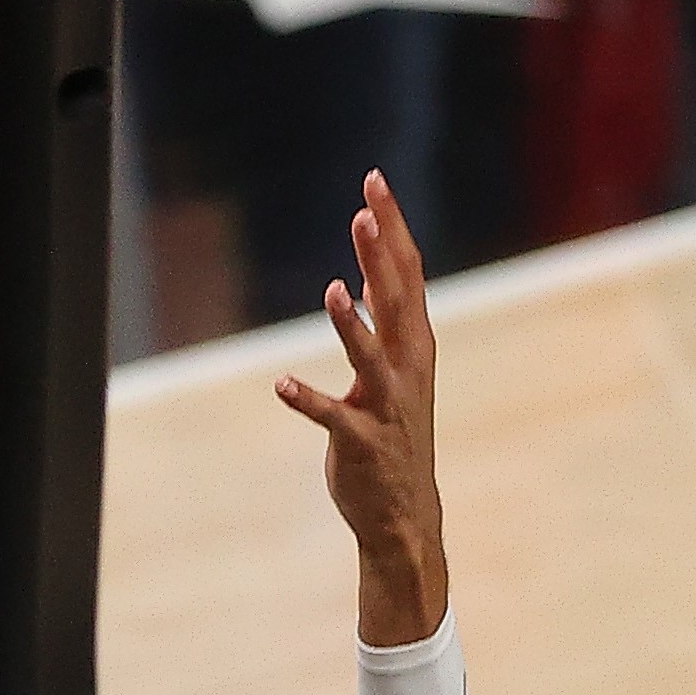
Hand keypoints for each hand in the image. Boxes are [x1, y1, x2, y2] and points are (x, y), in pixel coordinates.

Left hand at [272, 170, 449, 646]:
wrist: (403, 512)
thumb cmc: (393, 433)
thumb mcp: (392, 369)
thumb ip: (384, 320)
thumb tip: (368, 273)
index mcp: (414, 345)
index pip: (407, 273)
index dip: (391, 228)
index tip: (374, 182)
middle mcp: (407, 369)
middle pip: (395, 300)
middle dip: (379, 254)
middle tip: (364, 210)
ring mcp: (386, 406)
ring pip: (371, 357)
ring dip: (351, 324)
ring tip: (333, 290)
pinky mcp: (360, 442)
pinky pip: (333, 418)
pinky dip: (308, 400)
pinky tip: (281, 384)